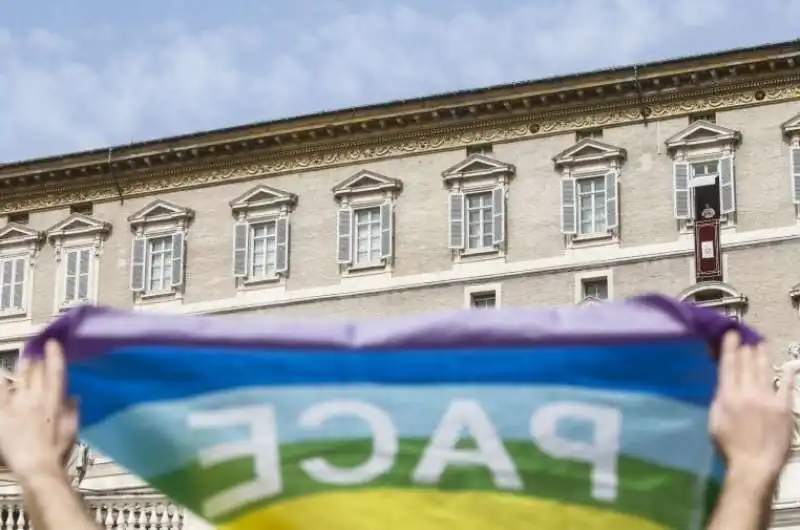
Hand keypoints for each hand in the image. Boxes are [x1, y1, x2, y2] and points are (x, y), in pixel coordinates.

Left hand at [0, 340, 76, 480]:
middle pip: (36, 372)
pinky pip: (1, 392)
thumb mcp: (72, 430)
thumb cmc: (57, 451)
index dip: (54, 355)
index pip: (56, 371)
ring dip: (22, 367)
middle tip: (36, 352)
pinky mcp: (2, 414)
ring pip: (19, 378)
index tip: (52, 342)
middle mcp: (36, 398)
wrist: (36, 467)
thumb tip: (74, 397)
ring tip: (24, 360)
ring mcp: (17, 405)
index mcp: (55, 401)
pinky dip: (2, 383)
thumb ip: (72, 411)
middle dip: (36, 360)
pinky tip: (3, 377)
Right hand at [709, 331, 796, 487]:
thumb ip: (720, 399)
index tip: (731, 334)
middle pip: (747, 364)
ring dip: (762, 355)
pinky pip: (786, 387)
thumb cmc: (729, 445)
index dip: (730, 347)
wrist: (755, 465)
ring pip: (764, 370)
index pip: (728, 365)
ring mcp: (768, 399)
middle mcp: (748, 392)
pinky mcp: (784, 408)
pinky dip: (786, 375)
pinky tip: (787, 365)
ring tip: (761, 344)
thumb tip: (725, 384)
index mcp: (728, 396)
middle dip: (746, 348)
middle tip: (746, 337)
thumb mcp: (715, 420)